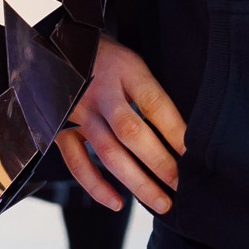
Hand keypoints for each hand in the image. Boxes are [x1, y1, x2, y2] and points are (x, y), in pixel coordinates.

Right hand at [57, 35, 185, 213]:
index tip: (194, 156)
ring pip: (108, 152)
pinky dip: (96, 186)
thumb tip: (180, 137)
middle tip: (182, 187)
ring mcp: (79, 112)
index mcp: (125, 70)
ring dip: (136, 182)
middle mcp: (101, 92)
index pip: (154, 103)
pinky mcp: (61, 128)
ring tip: (162, 203)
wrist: (54, 44)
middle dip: (160, 164)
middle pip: (132, 132)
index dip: (175, 131)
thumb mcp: (132, 63)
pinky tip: (118, 202)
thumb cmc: (105, 58)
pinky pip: (77, 162)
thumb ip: (149, 93)